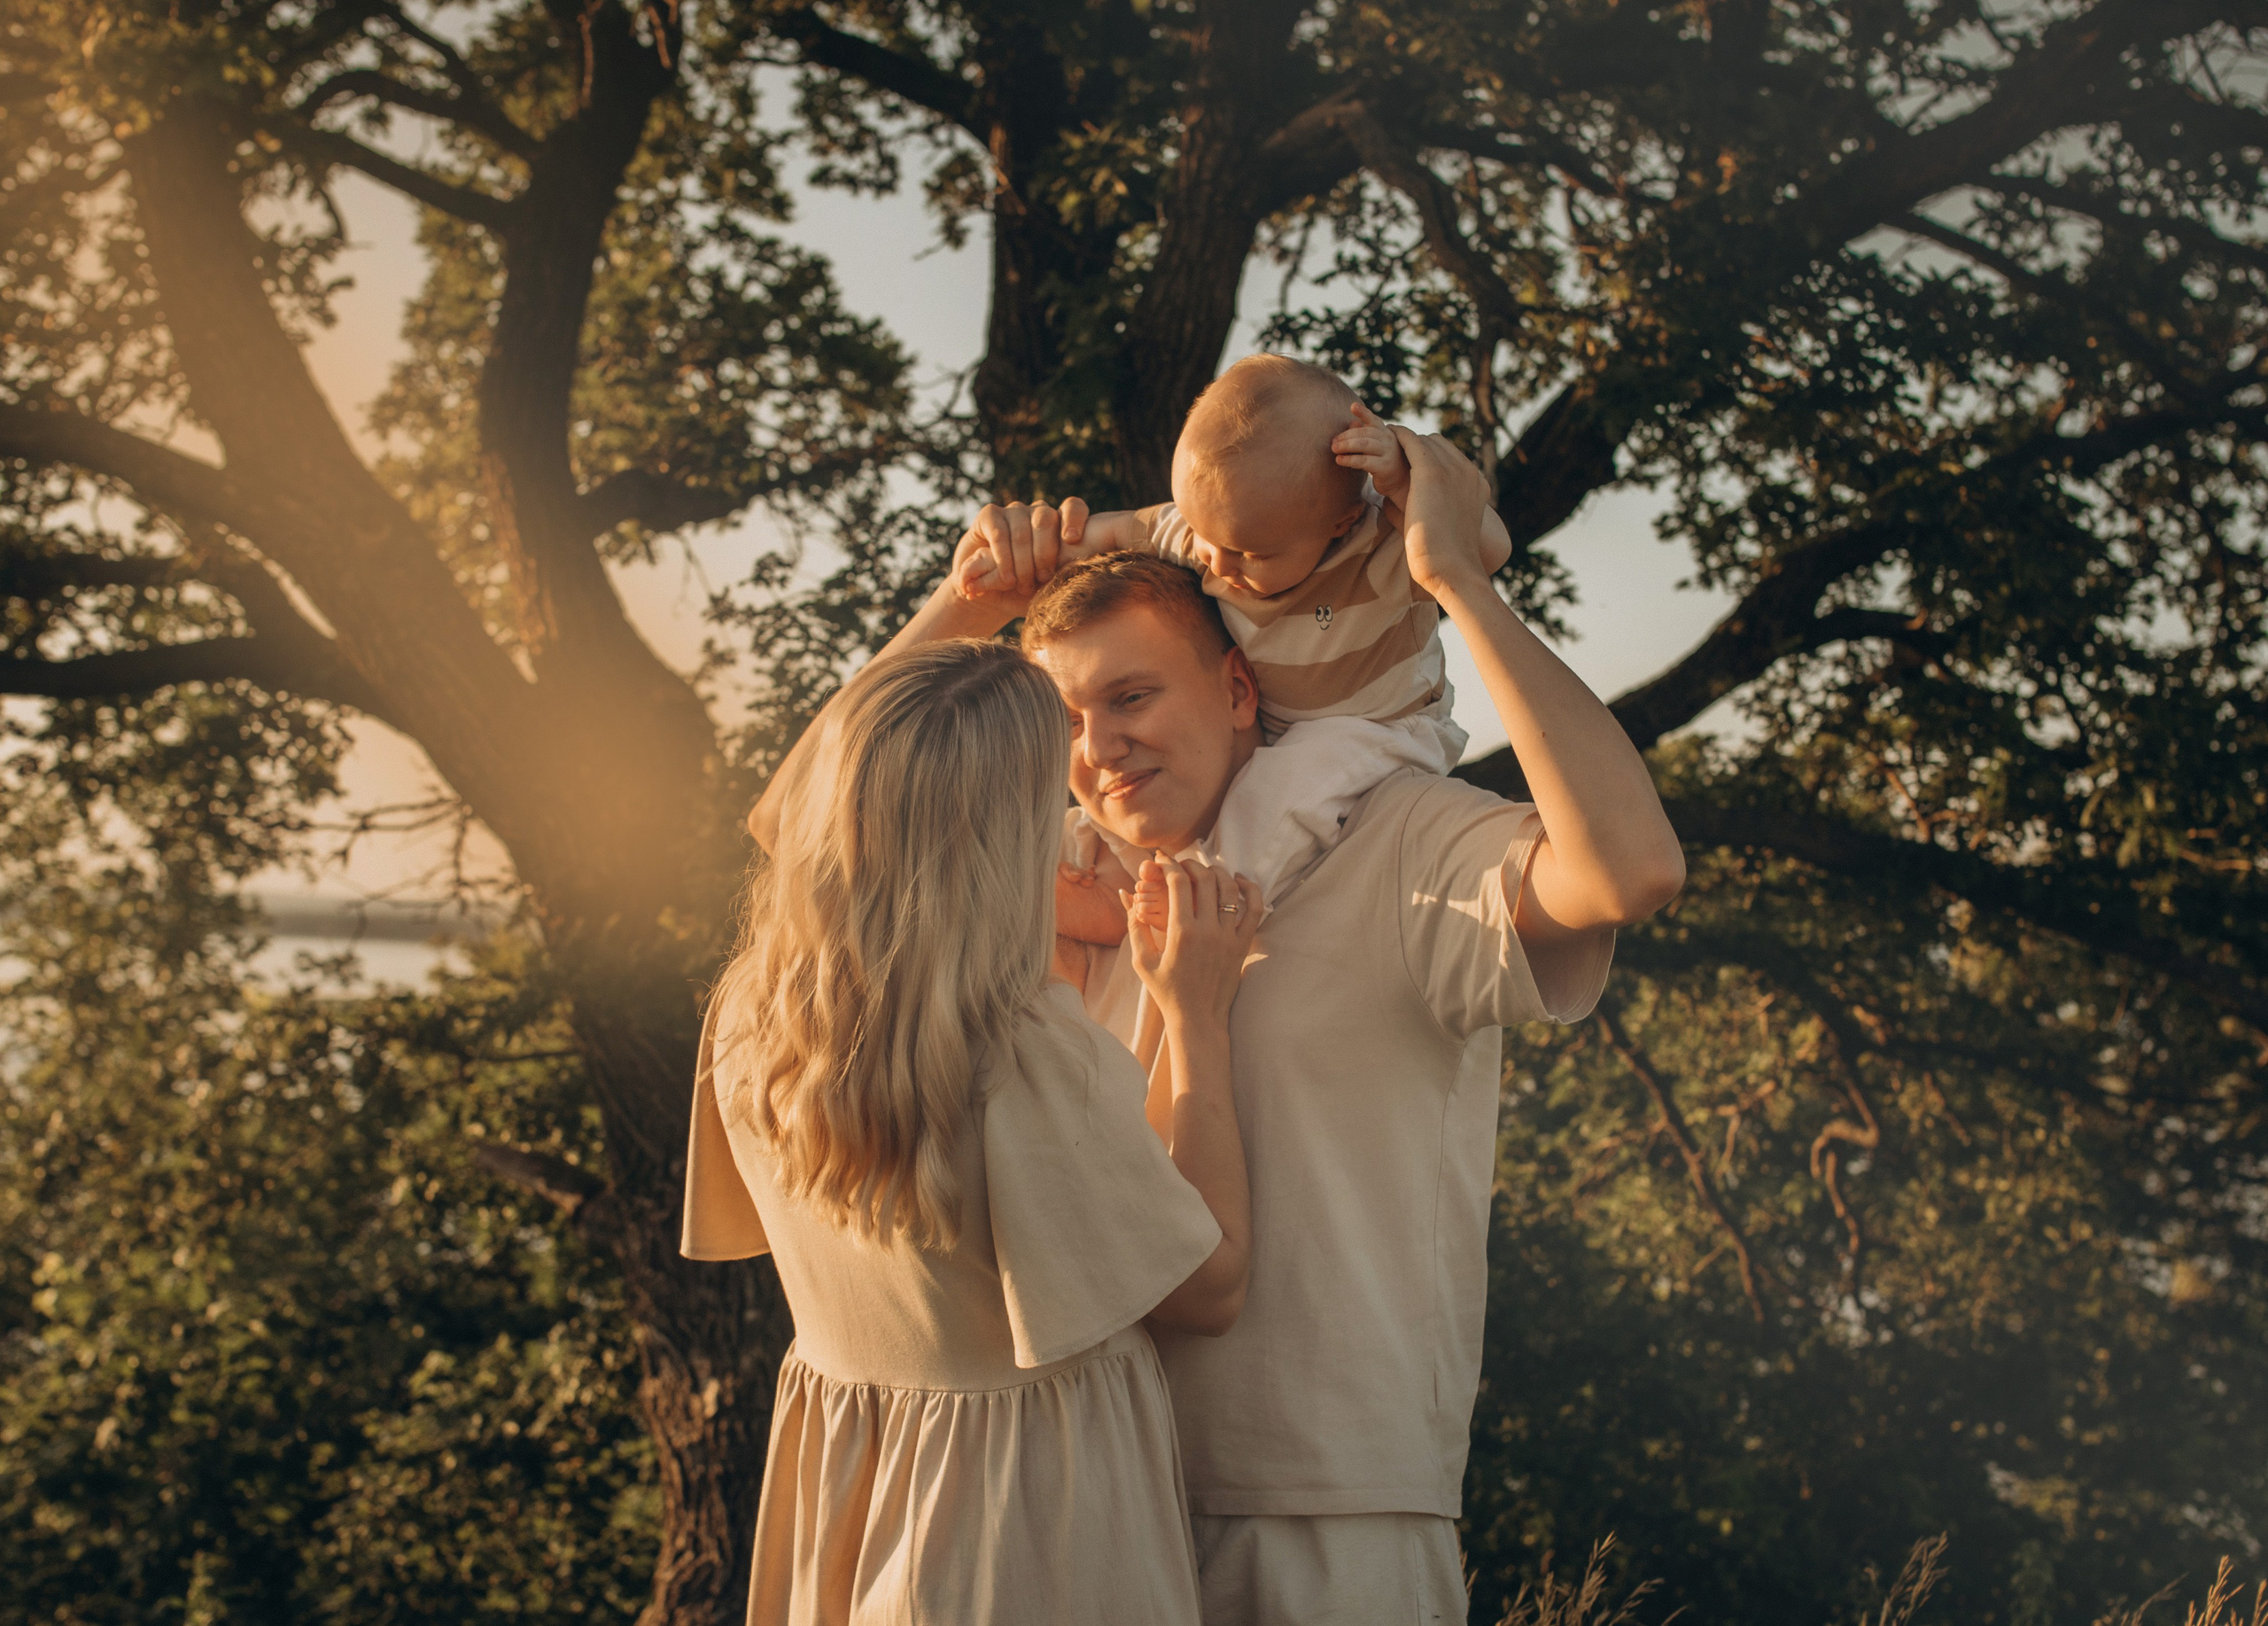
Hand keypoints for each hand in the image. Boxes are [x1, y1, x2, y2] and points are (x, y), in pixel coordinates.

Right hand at [950, 497, 1089, 604]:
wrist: (989, 597)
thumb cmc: (1027, 594)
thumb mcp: (1051, 589)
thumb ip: (1068, 577)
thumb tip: (1087, 570)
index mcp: (1059, 525)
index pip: (1073, 507)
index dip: (1074, 518)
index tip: (1072, 539)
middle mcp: (1037, 513)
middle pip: (1046, 518)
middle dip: (1045, 551)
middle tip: (1043, 578)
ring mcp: (1014, 512)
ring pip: (1022, 529)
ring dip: (1022, 561)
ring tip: (1020, 586)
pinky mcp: (989, 515)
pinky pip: (999, 532)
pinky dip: (1003, 557)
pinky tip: (1006, 577)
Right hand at [1121, 854, 1261, 1030]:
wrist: (1198, 1019)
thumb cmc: (1166, 992)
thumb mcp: (1142, 961)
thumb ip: (1134, 925)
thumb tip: (1126, 893)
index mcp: (1182, 933)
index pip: (1178, 883)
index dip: (1169, 864)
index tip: (1162, 860)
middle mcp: (1209, 931)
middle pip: (1206, 880)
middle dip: (1191, 864)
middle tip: (1181, 865)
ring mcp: (1229, 937)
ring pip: (1230, 889)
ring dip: (1217, 872)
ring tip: (1204, 871)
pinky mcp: (1242, 945)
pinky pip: (1255, 909)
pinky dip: (1250, 889)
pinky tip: (1237, 880)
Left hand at [1332, 401, 1409, 504]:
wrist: (1400, 482)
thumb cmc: (1383, 461)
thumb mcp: (1375, 447)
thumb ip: (1364, 435)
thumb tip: (1351, 423)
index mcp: (1384, 432)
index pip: (1373, 419)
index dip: (1363, 413)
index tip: (1352, 406)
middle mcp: (1388, 440)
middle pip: (1365, 433)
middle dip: (1346, 436)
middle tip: (1333, 442)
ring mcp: (1388, 453)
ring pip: (1364, 444)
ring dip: (1347, 445)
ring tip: (1334, 449)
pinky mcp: (1385, 467)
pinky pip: (1364, 461)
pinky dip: (1350, 460)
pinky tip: (1340, 460)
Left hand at [1390, 427, 1494, 600]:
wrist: (1452, 567)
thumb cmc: (1443, 559)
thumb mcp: (1440, 528)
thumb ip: (1421, 509)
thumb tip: (1387, 502)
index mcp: (1477, 486)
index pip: (1451, 458)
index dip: (1429, 457)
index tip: (1410, 459)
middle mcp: (1468, 473)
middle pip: (1438, 446)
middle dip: (1417, 447)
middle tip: (1394, 447)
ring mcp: (1451, 470)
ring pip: (1424, 442)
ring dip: (1406, 441)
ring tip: (1385, 441)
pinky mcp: (1431, 472)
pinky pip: (1411, 442)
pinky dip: (1398, 436)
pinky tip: (1385, 435)